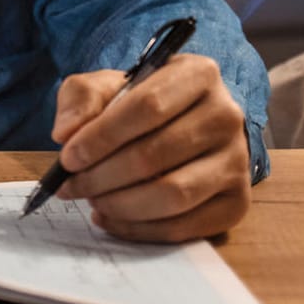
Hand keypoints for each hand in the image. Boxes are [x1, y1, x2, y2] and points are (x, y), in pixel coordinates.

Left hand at [52, 54, 250, 241]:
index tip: (68, 156)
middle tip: (71, 185)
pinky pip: (184, 227)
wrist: (183, 125)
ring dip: (120, 204)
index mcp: (199, 74)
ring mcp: (237, 162)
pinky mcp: (236, 203)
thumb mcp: (108, 86)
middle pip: (157, 154)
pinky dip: (139, 229)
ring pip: (173, 194)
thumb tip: (66, 133)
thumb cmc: (142, 103)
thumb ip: (82, 98)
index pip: (149, 106)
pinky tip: (110, 217)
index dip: (102, 135)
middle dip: (103, 175)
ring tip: (91, 199)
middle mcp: (227, 116)